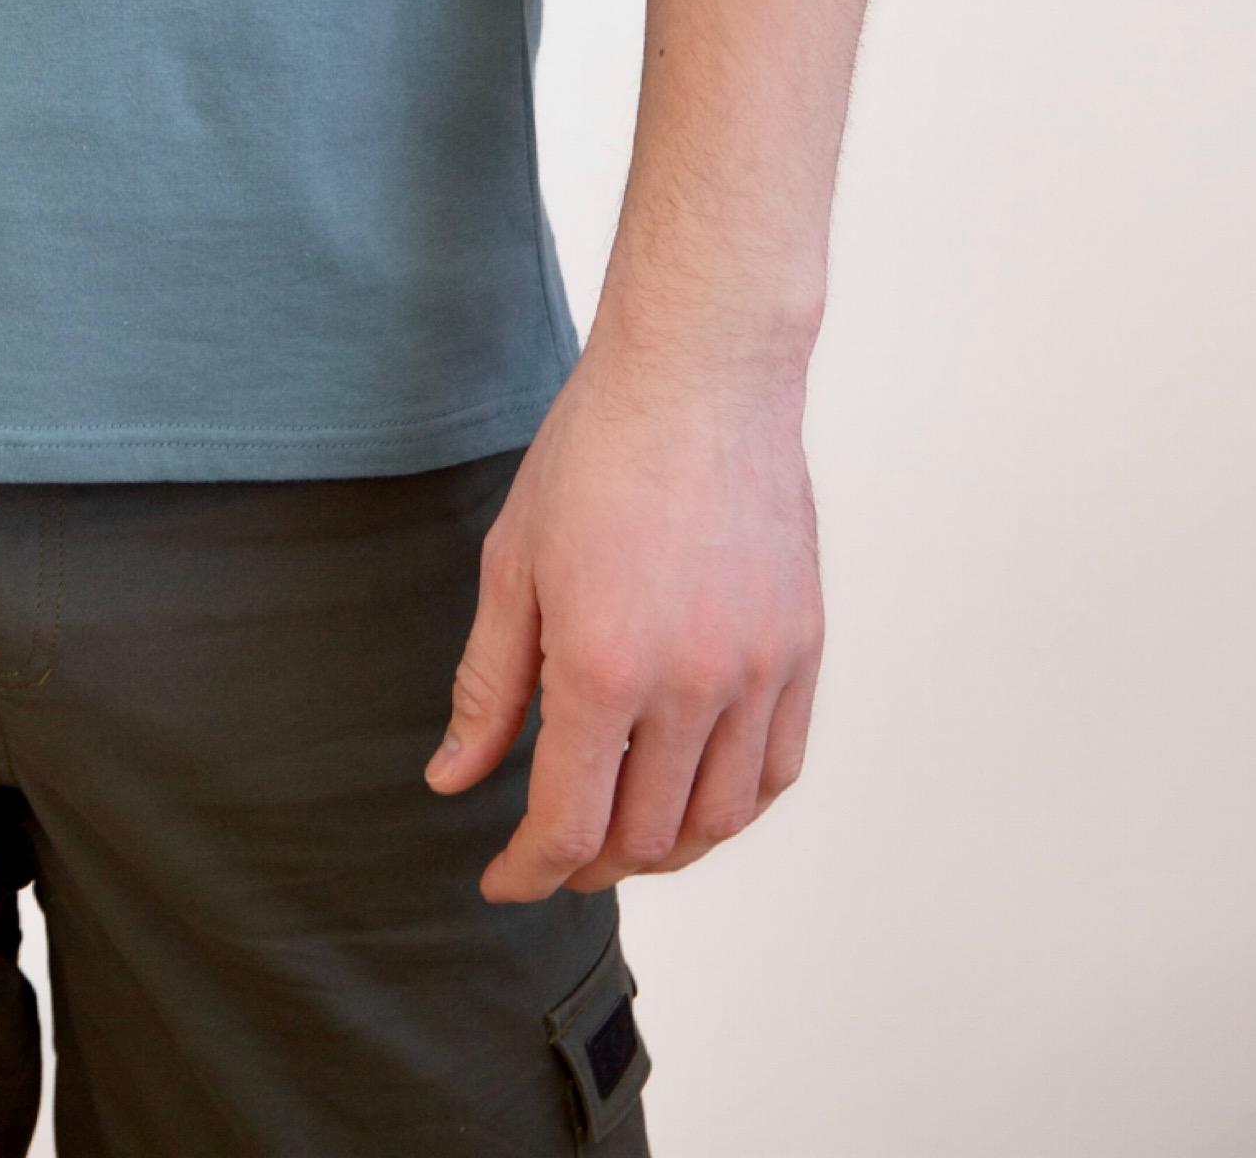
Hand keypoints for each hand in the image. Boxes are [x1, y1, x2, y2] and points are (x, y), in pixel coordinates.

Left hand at [423, 330, 822, 896]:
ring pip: (720, 818)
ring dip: (666, 848)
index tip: (503, 880)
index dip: (529, 870)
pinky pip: (778, 769)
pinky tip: (696, 794)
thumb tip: (453, 781)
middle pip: (645, 835)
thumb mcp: (512, 566)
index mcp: (603, 667)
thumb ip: (487, 687)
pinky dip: (736, 805)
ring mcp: (757, 670)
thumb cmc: (592, 455)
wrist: (698, 376)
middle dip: (590, 863)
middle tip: (555, 851)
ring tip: (623, 836)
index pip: (568, 823)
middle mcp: (690, 684)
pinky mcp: (802, 648)